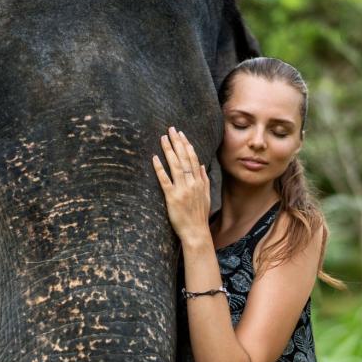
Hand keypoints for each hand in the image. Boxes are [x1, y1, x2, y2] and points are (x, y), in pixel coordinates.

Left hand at [152, 127, 211, 242]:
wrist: (196, 232)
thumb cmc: (200, 216)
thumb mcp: (206, 196)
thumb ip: (204, 180)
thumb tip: (202, 166)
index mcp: (199, 182)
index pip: (193, 159)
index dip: (187, 145)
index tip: (181, 134)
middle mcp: (191, 183)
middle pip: (184, 158)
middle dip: (177, 142)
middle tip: (171, 129)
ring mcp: (182, 190)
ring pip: (175, 166)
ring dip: (168, 150)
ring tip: (162, 138)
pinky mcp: (172, 198)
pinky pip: (165, 180)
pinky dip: (160, 168)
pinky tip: (155, 158)